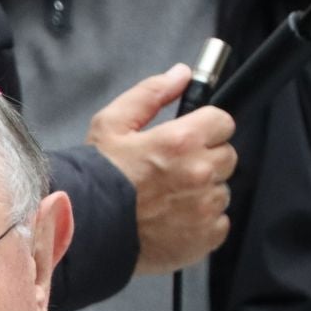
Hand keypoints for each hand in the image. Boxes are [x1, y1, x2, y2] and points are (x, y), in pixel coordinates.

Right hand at [86, 64, 238, 276]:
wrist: (83, 231)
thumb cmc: (95, 179)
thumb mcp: (110, 125)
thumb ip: (150, 94)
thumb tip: (181, 74)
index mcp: (181, 141)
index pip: (222, 122)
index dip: (204, 128)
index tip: (188, 139)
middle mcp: (199, 172)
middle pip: (227, 156)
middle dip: (205, 160)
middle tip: (172, 171)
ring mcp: (204, 207)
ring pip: (221, 191)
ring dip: (202, 192)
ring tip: (168, 199)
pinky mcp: (205, 236)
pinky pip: (218, 223)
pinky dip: (201, 223)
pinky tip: (173, 221)